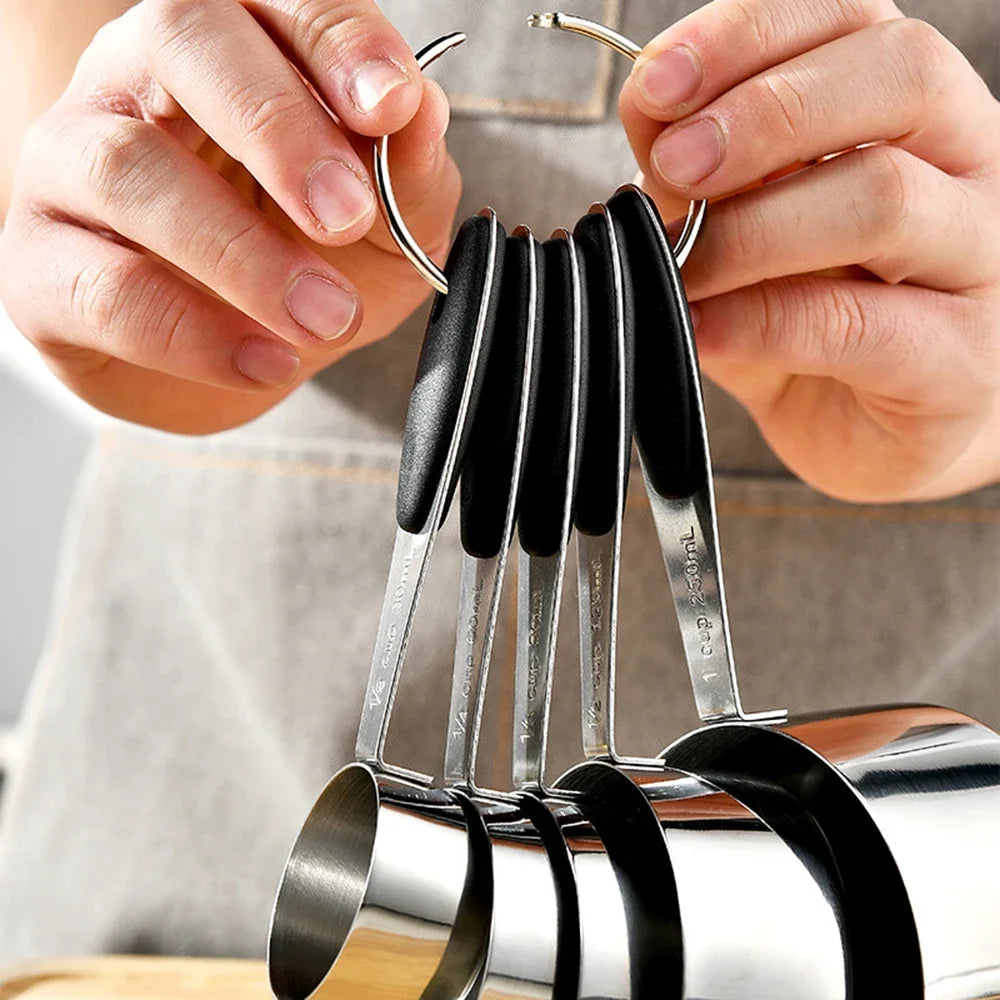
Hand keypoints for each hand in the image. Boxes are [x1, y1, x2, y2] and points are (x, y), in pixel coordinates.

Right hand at [0, 0, 459, 432]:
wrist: (237, 358)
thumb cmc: (310, 267)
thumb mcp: (387, 229)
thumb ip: (408, 174)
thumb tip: (419, 115)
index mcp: (237, 49)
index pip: (276, 2)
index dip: (337, 44)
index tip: (391, 107)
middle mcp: (138, 80)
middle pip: (179, 38)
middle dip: (275, 126)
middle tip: (346, 215)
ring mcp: (74, 164)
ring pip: (129, 168)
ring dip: (242, 253)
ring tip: (324, 316)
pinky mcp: (43, 266)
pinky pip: (106, 289)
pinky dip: (196, 333)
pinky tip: (266, 359)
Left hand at [619, 0, 999, 501]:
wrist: (872, 430)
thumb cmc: (809, 321)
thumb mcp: (741, 233)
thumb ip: (699, 175)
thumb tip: (646, 109)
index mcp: (914, 113)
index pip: (855, 19)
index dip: (749, 36)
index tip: (656, 81)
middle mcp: (968, 167)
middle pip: (903, 77)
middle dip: (765, 112)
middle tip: (676, 162)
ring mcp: (978, 263)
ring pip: (886, 199)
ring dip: (754, 229)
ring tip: (681, 264)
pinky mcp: (958, 363)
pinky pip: (861, 325)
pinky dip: (763, 322)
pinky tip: (703, 329)